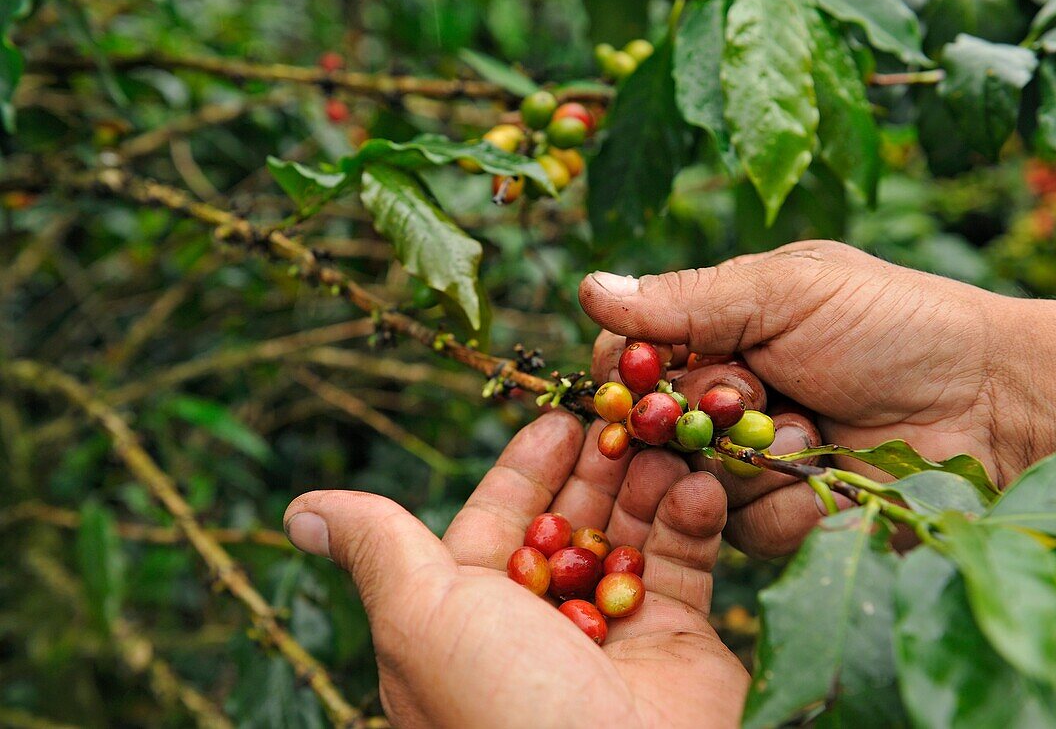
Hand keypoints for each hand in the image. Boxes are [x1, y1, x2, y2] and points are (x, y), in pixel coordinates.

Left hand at [284, 411, 747, 727]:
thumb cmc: (505, 703)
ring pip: (628, 532)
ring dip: (648, 482)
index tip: (562, 417)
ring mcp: (612, 632)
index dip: (526, 467)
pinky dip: (692, 519)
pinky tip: (700, 482)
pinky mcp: (678, 641)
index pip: (497, 519)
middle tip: (627, 412)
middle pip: (567, 518)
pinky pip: (683, 563)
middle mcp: (537, 626)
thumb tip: (300, 508)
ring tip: (669, 436)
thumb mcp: (422, 617)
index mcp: (467, 620)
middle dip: (595, 465)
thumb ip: (377, 549)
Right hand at [581, 240, 1055, 556]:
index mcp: (718, 334)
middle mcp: (722, 401)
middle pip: (649, 430)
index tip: (641, 379)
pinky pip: (740, 527)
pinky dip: (782, 498)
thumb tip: (588, 290)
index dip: (627, 376)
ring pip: (689, 482)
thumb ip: (687, 300)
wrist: (987, 403)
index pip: (629, 360)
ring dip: (747, 457)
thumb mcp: (785, 292)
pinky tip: (828, 468)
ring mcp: (747, 463)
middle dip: (692, 419)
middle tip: (747, 395)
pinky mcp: (779, 519)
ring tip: (810, 427)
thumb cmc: (889, 325)